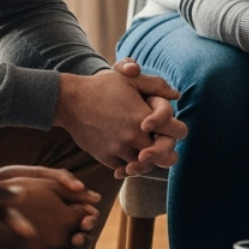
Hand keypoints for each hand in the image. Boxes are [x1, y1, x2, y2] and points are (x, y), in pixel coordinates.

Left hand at [3, 177, 99, 248]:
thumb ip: (69, 184)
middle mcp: (61, 235)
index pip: (86, 225)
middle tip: (76, 239)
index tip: (87, 222)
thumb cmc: (22, 184)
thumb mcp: (46, 180)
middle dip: (82, 244)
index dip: (89, 225)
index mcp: (69, 216)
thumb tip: (96, 197)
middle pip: (80, 246)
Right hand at [53, 65, 186, 176]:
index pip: (179, 132)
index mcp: (145, 118)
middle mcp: (134, 137)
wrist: (70, 101)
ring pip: (144, 165)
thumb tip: (177, 95)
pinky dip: (128, 165)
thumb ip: (157, 86)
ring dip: (146, 160)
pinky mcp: (105, 157)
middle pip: (164, 155)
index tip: (167, 127)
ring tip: (144, 151)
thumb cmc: (102, 87)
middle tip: (159, 145)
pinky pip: (124, 169)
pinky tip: (128, 156)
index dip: (176, 129)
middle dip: (164, 150)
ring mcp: (119, 149)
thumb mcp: (131, 80)